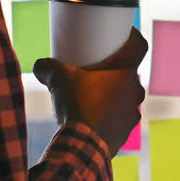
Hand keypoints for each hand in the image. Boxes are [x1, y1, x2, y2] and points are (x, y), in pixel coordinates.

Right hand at [32, 27, 147, 156]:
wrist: (82, 145)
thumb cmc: (76, 105)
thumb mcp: (57, 78)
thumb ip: (47, 66)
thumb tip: (40, 65)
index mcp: (126, 71)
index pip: (140, 45)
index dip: (133, 37)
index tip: (122, 35)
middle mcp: (135, 90)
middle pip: (130, 72)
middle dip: (116, 69)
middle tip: (97, 68)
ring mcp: (133, 112)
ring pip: (126, 96)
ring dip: (113, 94)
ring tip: (94, 94)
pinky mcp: (126, 131)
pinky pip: (121, 118)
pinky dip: (110, 115)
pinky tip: (94, 117)